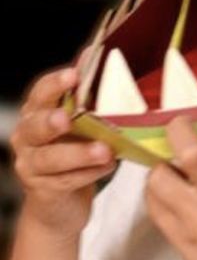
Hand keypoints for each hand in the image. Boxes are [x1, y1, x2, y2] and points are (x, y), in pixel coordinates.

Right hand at [10, 65, 116, 239]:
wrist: (61, 202)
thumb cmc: (75, 149)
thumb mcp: (82, 120)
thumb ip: (87, 94)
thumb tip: (97, 57)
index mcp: (38, 111)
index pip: (41, 92)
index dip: (55, 83)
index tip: (74, 75)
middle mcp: (27, 136)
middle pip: (35, 125)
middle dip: (51, 120)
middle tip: (67, 118)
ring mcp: (31, 164)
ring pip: (50, 158)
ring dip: (79, 153)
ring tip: (104, 150)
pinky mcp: (42, 189)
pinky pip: (65, 180)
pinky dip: (89, 173)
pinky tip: (107, 166)